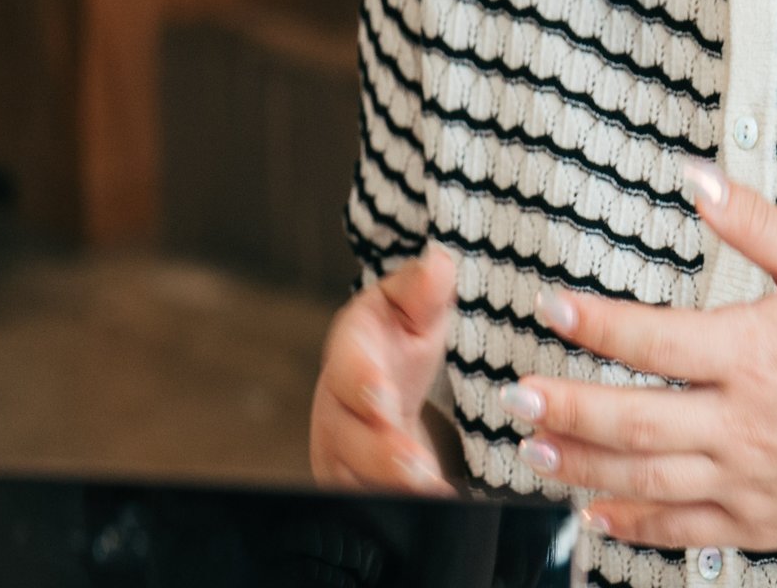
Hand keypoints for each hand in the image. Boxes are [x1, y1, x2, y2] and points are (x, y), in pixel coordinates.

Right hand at [310, 245, 458, 494]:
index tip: (384, 398)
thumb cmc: (399, 338)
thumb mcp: (414, 306)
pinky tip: (436, 511)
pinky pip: (369, 505)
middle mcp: (338, 408)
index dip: (363, 384)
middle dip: (382, 456)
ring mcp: (342, 452)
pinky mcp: (354, 484)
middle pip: (350, 437)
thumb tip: (438, 265)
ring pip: (354, 478)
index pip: (349, 369)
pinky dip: (398, 512)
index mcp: (350, 353)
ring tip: (432, 495)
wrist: (386, 380)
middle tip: (419, 470)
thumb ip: (424, 288)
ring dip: (389, 491)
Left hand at [497, 162, 776, 559]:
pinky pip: (677, 528)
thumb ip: (757, 224)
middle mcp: (738, 422)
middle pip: (632, 419)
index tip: (550, 307)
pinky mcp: (751, 521)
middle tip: (515, 392)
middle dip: (566, 407)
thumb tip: (699, 177)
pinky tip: (591, 513)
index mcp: (751, 354)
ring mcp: (742, 479)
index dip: (594, 324)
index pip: (652, 339)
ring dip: (579, 464)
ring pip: (642, 477)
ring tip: (531, 447)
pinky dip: (629, 525)